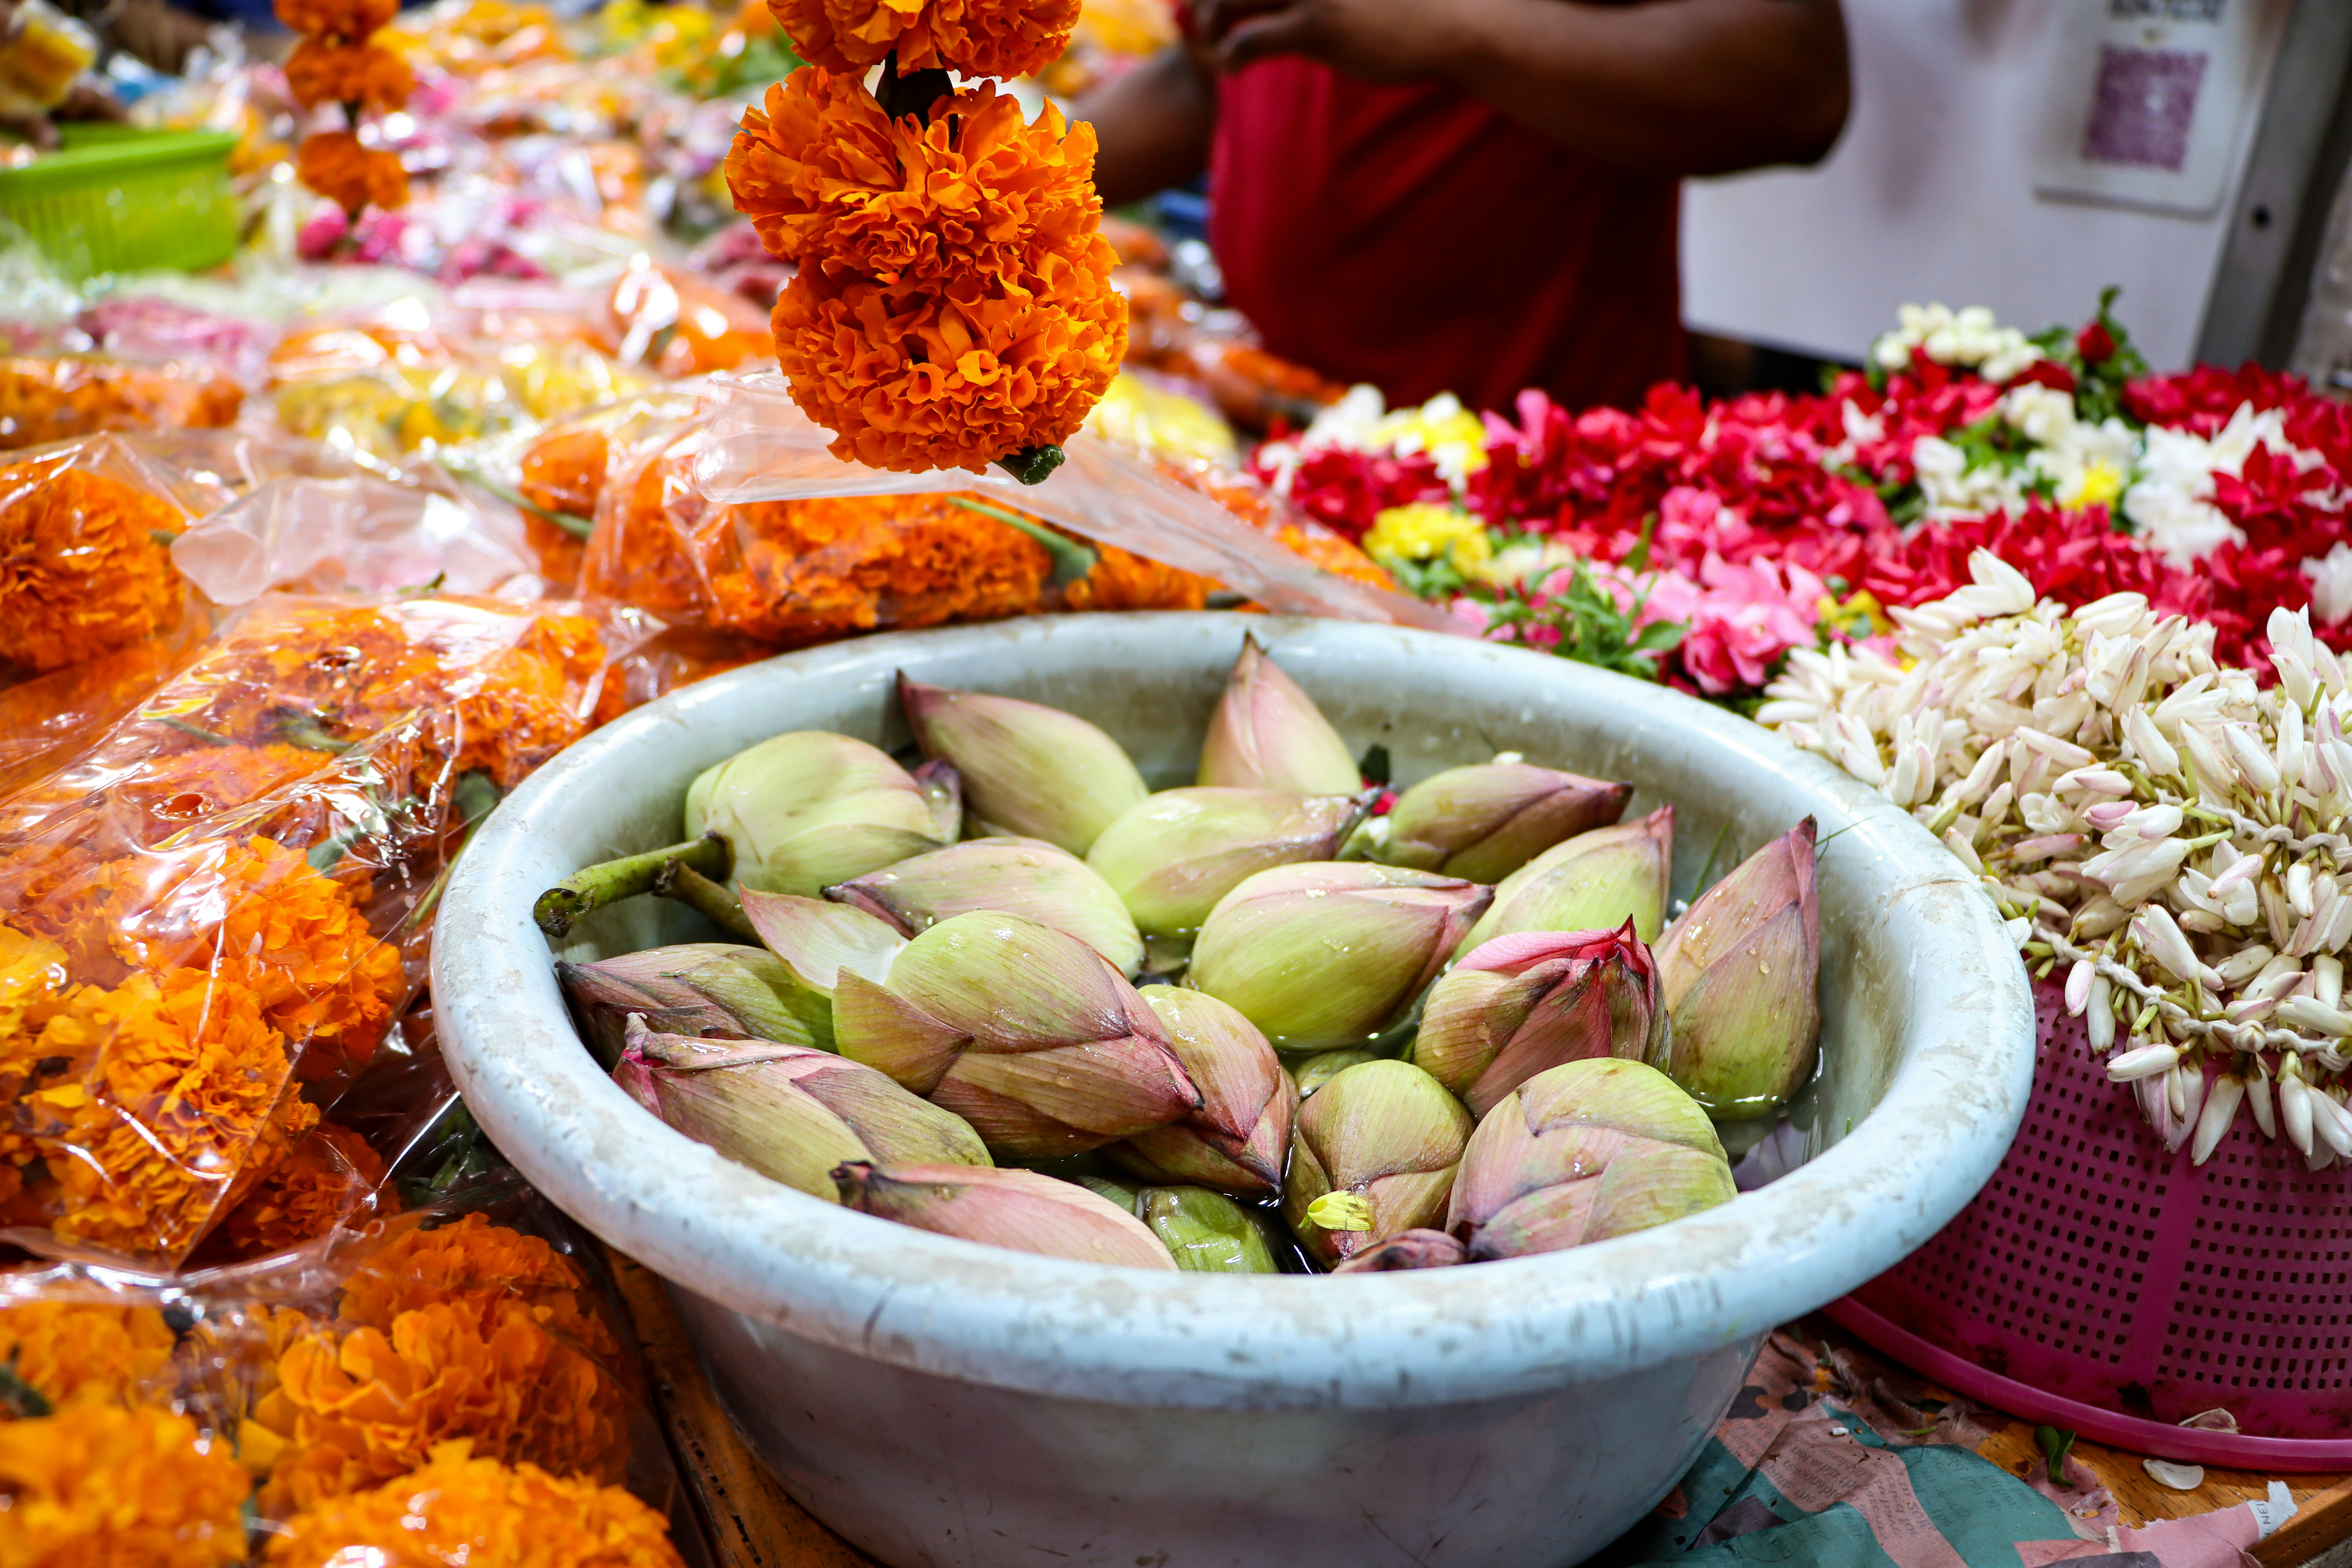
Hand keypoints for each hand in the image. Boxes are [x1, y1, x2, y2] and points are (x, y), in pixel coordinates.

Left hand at [1192, 0, 1482, 81]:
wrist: (1450, 22)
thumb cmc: (1406, 3)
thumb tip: (1283, 4)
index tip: (1211, 4)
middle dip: (1203, 0)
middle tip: (1203, 25)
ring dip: (1210, 26)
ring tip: (1215, 47)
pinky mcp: (1317, 25)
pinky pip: (1249, 40)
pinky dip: (1229, 57)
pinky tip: (1232, 69)